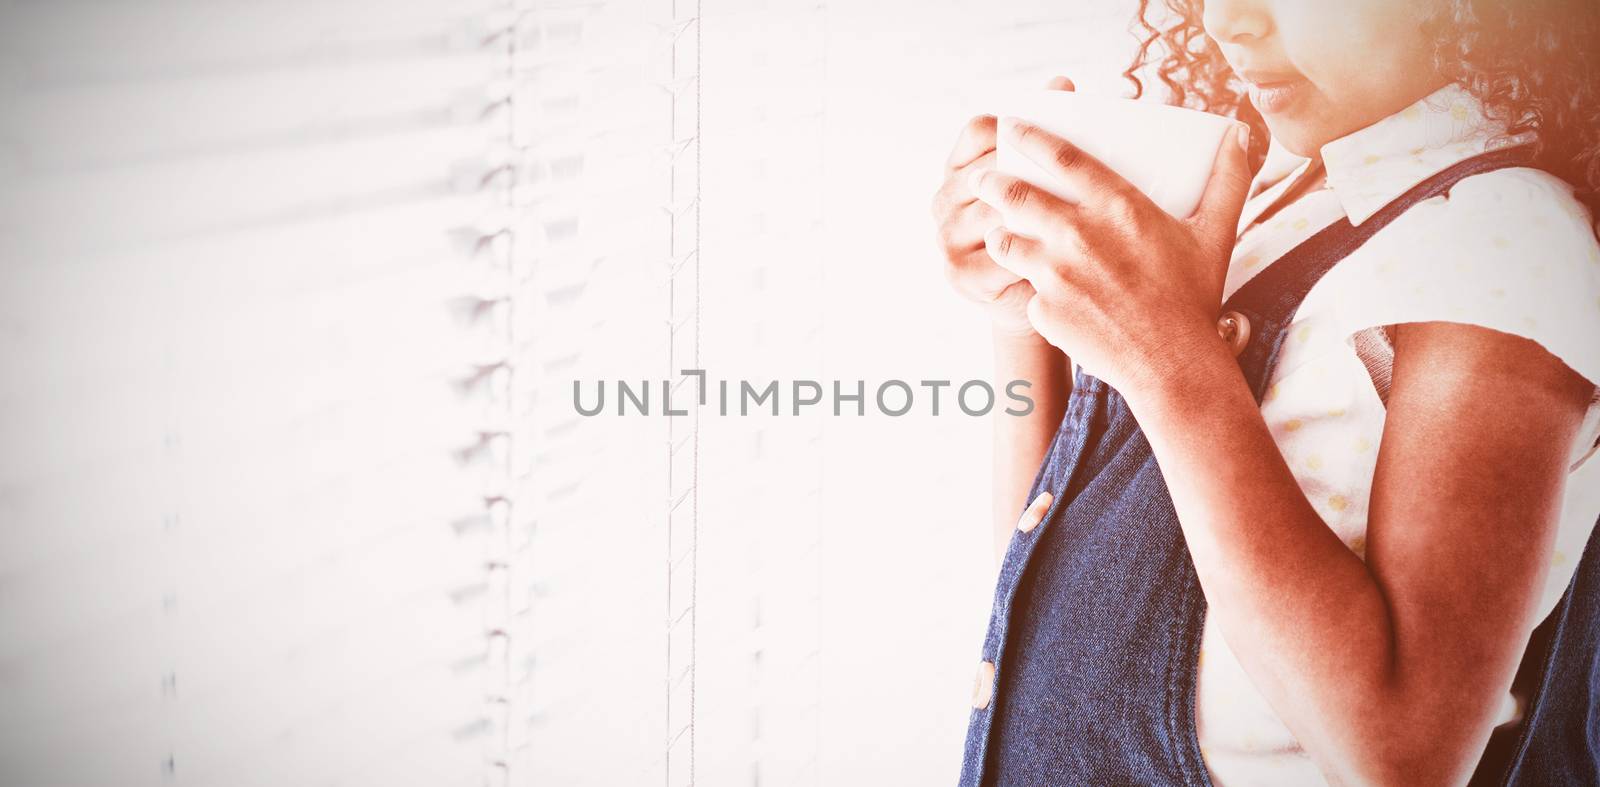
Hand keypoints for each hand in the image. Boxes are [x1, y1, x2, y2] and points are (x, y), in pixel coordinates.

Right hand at [931, 77, 1076, 337]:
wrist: (1041, 295)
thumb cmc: (1045, 230)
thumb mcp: (1043, 181)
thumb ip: (1045, 136)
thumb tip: (1061, 84)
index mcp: (959, 168)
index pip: (979, 131)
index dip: (1013, 126)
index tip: (1052, 131)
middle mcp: (944, 200)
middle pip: (989, 171)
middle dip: (1030, 174)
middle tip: (1076, 177)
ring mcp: (947, 237)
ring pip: (995, 212)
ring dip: (1033, 215)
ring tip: (1076, 216)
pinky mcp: (960, 273)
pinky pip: (999, 254)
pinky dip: (1030, 252)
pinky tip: (1061, 251)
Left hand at [969, 116, 1253, 397]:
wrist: (1170, 364)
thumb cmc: (1192, 298)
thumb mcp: (1215, 234)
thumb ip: (1227, 179)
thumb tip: (1240, 133)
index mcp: (1117, 207)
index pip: (1060, 157)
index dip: (1029, 135)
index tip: (1011, 125)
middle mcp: (1077, 235)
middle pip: (1014, 194)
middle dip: (991, 181)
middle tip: (983, 178)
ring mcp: (1055, 274)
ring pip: (1004, 240)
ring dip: (999, 233)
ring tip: (1000, 232)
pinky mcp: (1042, 309)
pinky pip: (1024, 290)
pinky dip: (1028, 287)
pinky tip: (1037, 290)